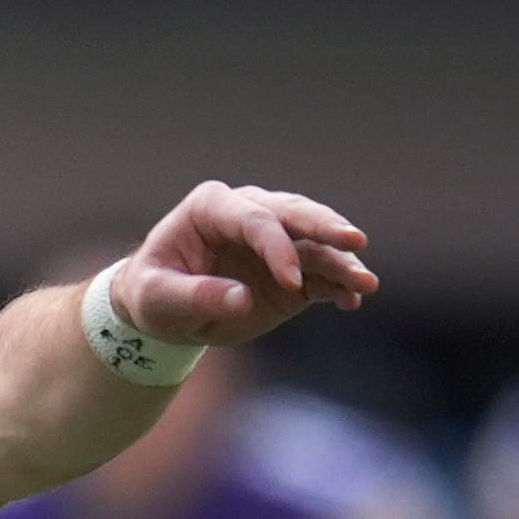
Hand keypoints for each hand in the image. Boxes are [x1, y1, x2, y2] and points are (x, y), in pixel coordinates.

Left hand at [108, 183, 377, 350]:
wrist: (164, 310)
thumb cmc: (153, 294)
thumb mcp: (158, 299)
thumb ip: (195, 296)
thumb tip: (242, 298)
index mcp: (212, 207)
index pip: (255, 219)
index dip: (276, 248)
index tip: (289, 282)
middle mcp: (250, 214)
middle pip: (296, 215)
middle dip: (326, 228)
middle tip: (355, 242)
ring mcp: (276, 242)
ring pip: (316, 245)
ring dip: (342, 262)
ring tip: (366, 283)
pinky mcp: (292, 271)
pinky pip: (320, 276)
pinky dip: (338, 287)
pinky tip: (353, 300)